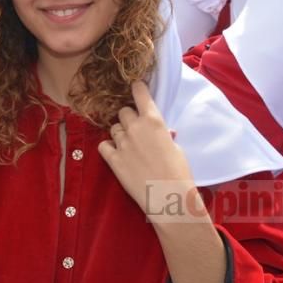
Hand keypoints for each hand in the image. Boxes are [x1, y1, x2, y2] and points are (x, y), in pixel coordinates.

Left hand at [97, 81, 197, 219]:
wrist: (168, 195)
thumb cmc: (179, 171)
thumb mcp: (175, 146)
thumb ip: (161, 134)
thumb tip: (157, 133)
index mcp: (153, 120)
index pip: (139, 93)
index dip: (136, 88)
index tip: (135, 87)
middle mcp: (135, 127)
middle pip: (123, 111)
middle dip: (128, 117)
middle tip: (135, 129)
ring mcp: (122, 142)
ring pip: (113, 128)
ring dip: (119, 133)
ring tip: (128, 145)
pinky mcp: (113, 158)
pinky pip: (103, 145)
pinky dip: (108, 147)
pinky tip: (116, 153)